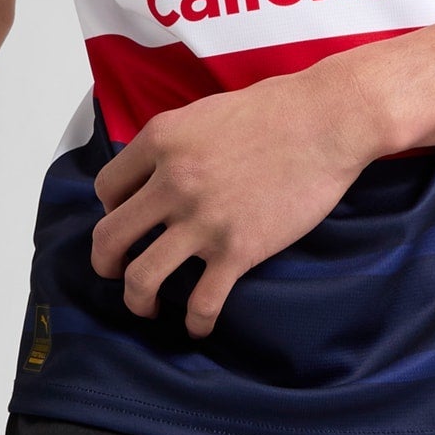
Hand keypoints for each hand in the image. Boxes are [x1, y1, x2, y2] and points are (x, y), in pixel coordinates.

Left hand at [91, 67, 379, 338]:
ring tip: (146, 306)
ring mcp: (203, 219)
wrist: (328, 120)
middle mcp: (172, 181)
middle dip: (106, 262)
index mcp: (161, 140)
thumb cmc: (276, 108)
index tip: (128, 220)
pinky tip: (198, 325)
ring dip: (137, 299)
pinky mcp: (238, 250)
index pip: (106, 189)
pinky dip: (195, 322)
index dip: (111, 210)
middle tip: (115, 271)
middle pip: (110, 237)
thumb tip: (157, 173)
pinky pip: (201, 303)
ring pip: (142, 278)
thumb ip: (174, 143)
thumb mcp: (206, 112)